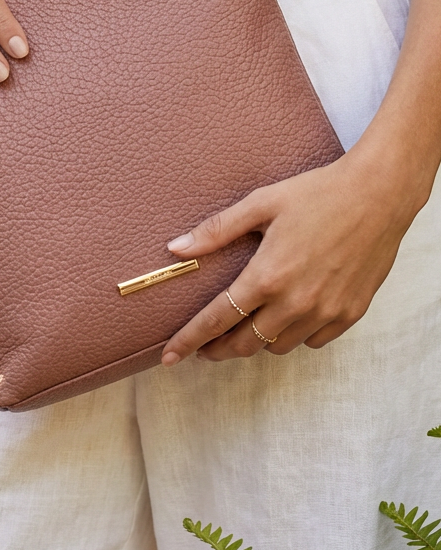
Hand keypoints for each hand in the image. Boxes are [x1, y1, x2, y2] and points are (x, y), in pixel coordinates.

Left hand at [160, 150, 421, 364]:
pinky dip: (294, 335)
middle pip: (244, 343)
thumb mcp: (261, 203)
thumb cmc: (318, 193)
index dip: (189, 340)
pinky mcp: (350, 314)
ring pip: (277, 347)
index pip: (217, 319)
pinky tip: (289, 317)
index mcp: (267, 275)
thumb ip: (217, 230)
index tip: (169, 356)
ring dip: (257, 341)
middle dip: (219, 349)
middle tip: (206, 346)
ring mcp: (325, 312)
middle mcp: (295, 302)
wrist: (379, 195)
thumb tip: (176, 248)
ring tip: (249, 325)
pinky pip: (312, 341)